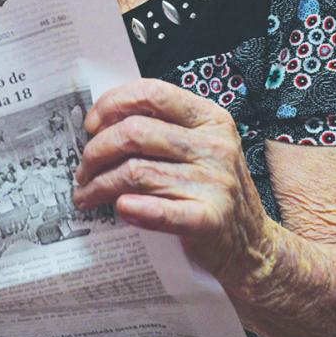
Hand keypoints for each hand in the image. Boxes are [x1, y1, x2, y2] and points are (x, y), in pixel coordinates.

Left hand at [73, 78, 273, 288]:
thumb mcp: (199, 145)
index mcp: (209, 118)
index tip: (91, 126)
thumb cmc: (211, 187)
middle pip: (135, 133)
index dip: (112, 105)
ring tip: (87, 194)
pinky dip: (131, 208)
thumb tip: (100, 123)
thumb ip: (161, 127)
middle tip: (83, 169)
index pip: (151, 93)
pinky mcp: (209, 219)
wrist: (252, 243)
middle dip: (96, 151)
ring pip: (135, 171)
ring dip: (99, 184)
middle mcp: (215, 146)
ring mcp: (215, 182)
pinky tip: (118, 209)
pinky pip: (158, 210)